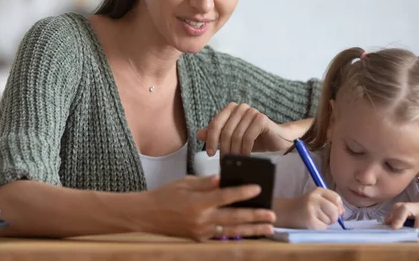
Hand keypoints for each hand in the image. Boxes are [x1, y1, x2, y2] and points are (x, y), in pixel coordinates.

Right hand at [138, 174, 275, 240]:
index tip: (258, 189)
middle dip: (255, 216)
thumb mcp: (185, 182)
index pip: (225, 196)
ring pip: (232, 231)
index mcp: (197, 202)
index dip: (242, 192)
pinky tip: (250, 232)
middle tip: (272, 215)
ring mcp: (201, 231)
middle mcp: (201, 219)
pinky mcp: (199, 238)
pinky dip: (236, 234)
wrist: (146, 215)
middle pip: (233, 217)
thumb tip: (223, 179)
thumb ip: (206, 183)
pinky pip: (221, 236)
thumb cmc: (165, 195)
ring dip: (252, 230)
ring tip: (268, 228)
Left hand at [197, 102, 289, 155]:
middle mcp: (240, 107)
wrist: (276, 140)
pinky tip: (246, 157)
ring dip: (235, 151)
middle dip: (224, 149)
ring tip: (236, 161)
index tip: (210, 153)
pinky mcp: (261, 119)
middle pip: (225, 131)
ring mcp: (251, 111)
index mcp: (231, 109)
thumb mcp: (233, 138)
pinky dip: (245, 150)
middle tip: (226, 161)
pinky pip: (247, 137)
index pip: (215, 123)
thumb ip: (217, 135)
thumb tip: (199, 134)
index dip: (211, 139)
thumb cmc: (254, 139)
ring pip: (236, 135)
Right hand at [274, 188, 344, 229]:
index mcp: (318, 190)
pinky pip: (323, 227)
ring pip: (329, 220)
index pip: (336, 198)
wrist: (286, 212)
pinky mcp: (309, 221)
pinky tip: (312, 224)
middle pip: (335, 210)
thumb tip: (343, 212)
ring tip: (315, 219)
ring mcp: (311, 209)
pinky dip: (320, 228)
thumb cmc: (305, 206)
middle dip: (333, 217)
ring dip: (325, 223)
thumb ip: (331, 203)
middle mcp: (314, 198)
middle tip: (325, 217)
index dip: (338, 207)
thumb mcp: (317, 199)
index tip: (333, 210)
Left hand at [385, 203, 418, 238]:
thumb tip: (386, 222)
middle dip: (398, 218)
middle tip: (395, 228)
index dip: (393, 215)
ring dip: (417, 234)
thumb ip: (401, 219)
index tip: (389, 225)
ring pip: (417, 226)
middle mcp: (418, 207)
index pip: (398, 206)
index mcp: (411, 207)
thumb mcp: (415, 218)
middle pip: (405, 208)